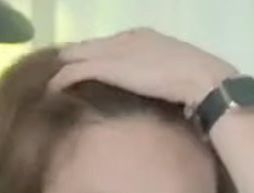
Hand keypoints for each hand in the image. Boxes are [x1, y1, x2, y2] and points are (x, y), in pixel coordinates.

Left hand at [49, 28, 238, 107]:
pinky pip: (75, 71)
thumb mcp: (176, 75)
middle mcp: (125, 39)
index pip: (110, 46)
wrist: (203, 82)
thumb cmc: (198, 83)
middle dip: (74, 60)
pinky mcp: (107, 67)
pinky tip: (53, 90)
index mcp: (143, 37)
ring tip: (51, 83)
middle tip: (59, 77)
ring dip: (64, 69)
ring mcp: (115, 52)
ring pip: (78, 56)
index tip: (85, 73)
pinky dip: (62, 80)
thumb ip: (160, 77)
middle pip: (89, 47)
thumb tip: (156, 94)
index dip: (95, 59)